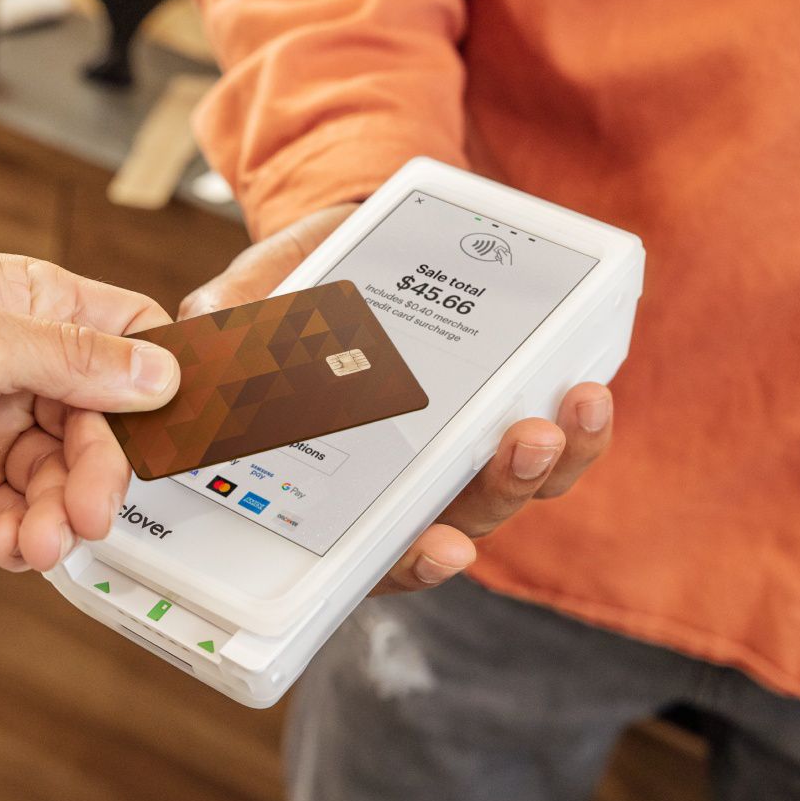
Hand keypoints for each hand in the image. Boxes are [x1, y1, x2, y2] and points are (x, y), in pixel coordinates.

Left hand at [0, 254, 178, 571]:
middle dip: (102, 464)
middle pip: (104, 419)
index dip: (154, 372)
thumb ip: (72, 357)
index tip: (178, 417)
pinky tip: (19, 544)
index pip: (118, 333)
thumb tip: (158, 371)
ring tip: (45, 535)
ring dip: (65, 510)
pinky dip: (31, 537)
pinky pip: (26, 521)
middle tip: (94, 502)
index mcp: (17, 306)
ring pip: (68, 479)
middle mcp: (10, 371)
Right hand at [181, 204, 613, 595]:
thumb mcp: (255, 291)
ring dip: (555, 460)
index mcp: (338, 485)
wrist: (349, 235)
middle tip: (522, 440)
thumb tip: (214, 322)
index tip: (442, 548)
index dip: (412, 564)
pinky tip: (585, 389)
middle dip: (501, 488)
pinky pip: (555, 442)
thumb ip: (232, 310)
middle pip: (464, 519)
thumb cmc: (292, 285)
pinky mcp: (504, 408)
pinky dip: (578, 430)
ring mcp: (461, 451)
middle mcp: (407, 483)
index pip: (376, 554)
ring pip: (518, 487)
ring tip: (572, 405)